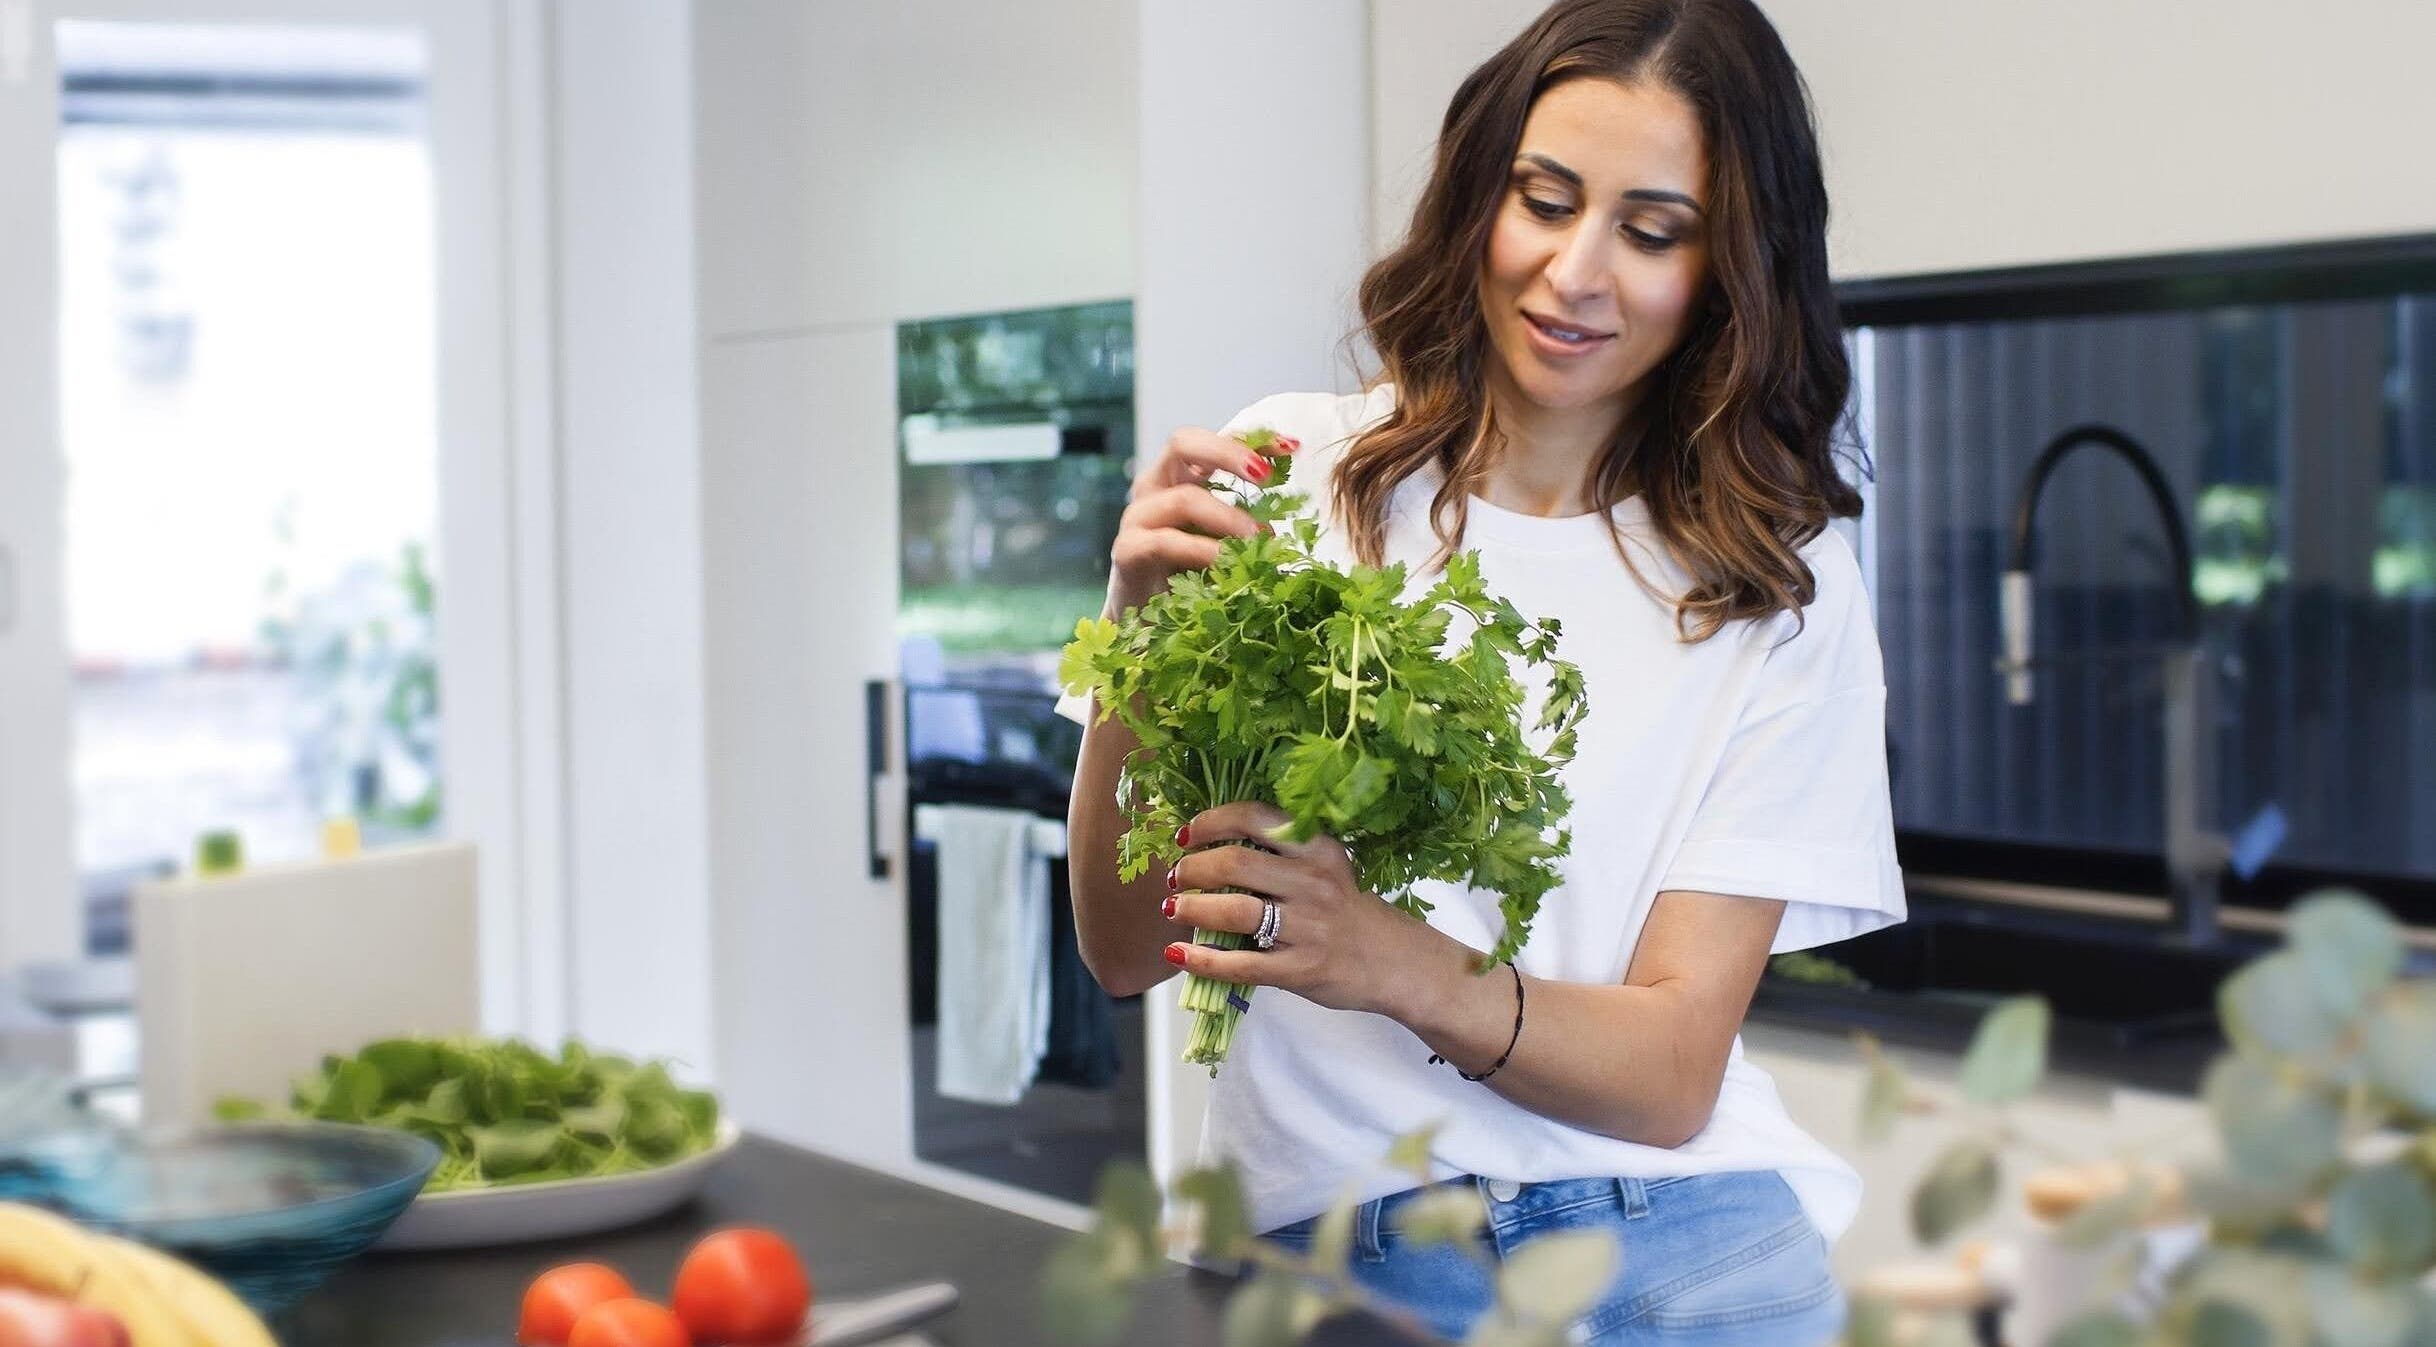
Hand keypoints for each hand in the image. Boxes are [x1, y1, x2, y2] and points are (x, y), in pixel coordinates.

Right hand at [1106, 426, 1298, 614]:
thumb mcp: (1228, 543)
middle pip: (1183, 443)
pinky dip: (1202, 550)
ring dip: (1229, 517)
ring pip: (1184, 498)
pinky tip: (1227, 562)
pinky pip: (1166, 542)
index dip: (1253, 439)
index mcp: (1179, 477)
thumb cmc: (1193, 578)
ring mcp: (1138, 516)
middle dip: (1230, 452)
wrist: (1150, 626)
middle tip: (1266, 477)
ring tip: (1261, 538)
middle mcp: (1155, 487)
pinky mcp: (1127, 550)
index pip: (1215, 441)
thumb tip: (1289, 521)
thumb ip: (1248, 523)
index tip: (1293, 447)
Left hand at [1159, 801, 1427, 1016]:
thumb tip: (1211, 849)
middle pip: (1235, 863)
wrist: (1395, 963)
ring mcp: (1307, 928)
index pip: (1254, 817)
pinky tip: (1179, 953)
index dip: (1210, 823)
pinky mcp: (1300, 969)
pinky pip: (1240, 964)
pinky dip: (1202, 959)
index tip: (1186, 836)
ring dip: (1191, 908)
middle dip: (1193, 868)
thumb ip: (1282, 854)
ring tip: (1173, 909)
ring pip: (1234, 911)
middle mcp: (1313, 882)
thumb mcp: (1328, 868)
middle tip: (1176, 877)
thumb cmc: (1350, 912)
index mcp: (1317, 848)